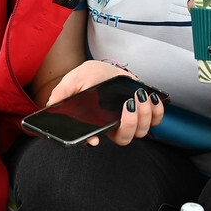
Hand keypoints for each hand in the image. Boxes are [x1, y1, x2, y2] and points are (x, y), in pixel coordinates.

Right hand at [46, 60, 164, 146]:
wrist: (105, 69)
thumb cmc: (89, 77)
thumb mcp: (72, 81)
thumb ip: (61, 93)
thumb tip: (52, 106)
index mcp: (95, 123)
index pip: (94, 139)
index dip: (93, 141)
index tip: (95, 139)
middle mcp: (113, 126)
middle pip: (124, 137)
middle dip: (130, 124)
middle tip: (127, 105)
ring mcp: (129, 121)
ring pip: (142, 130)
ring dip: (144, 114)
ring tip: (139, 96)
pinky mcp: (143, 112)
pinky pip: (156, 120)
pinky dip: (158, 111)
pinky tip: (151, 98)